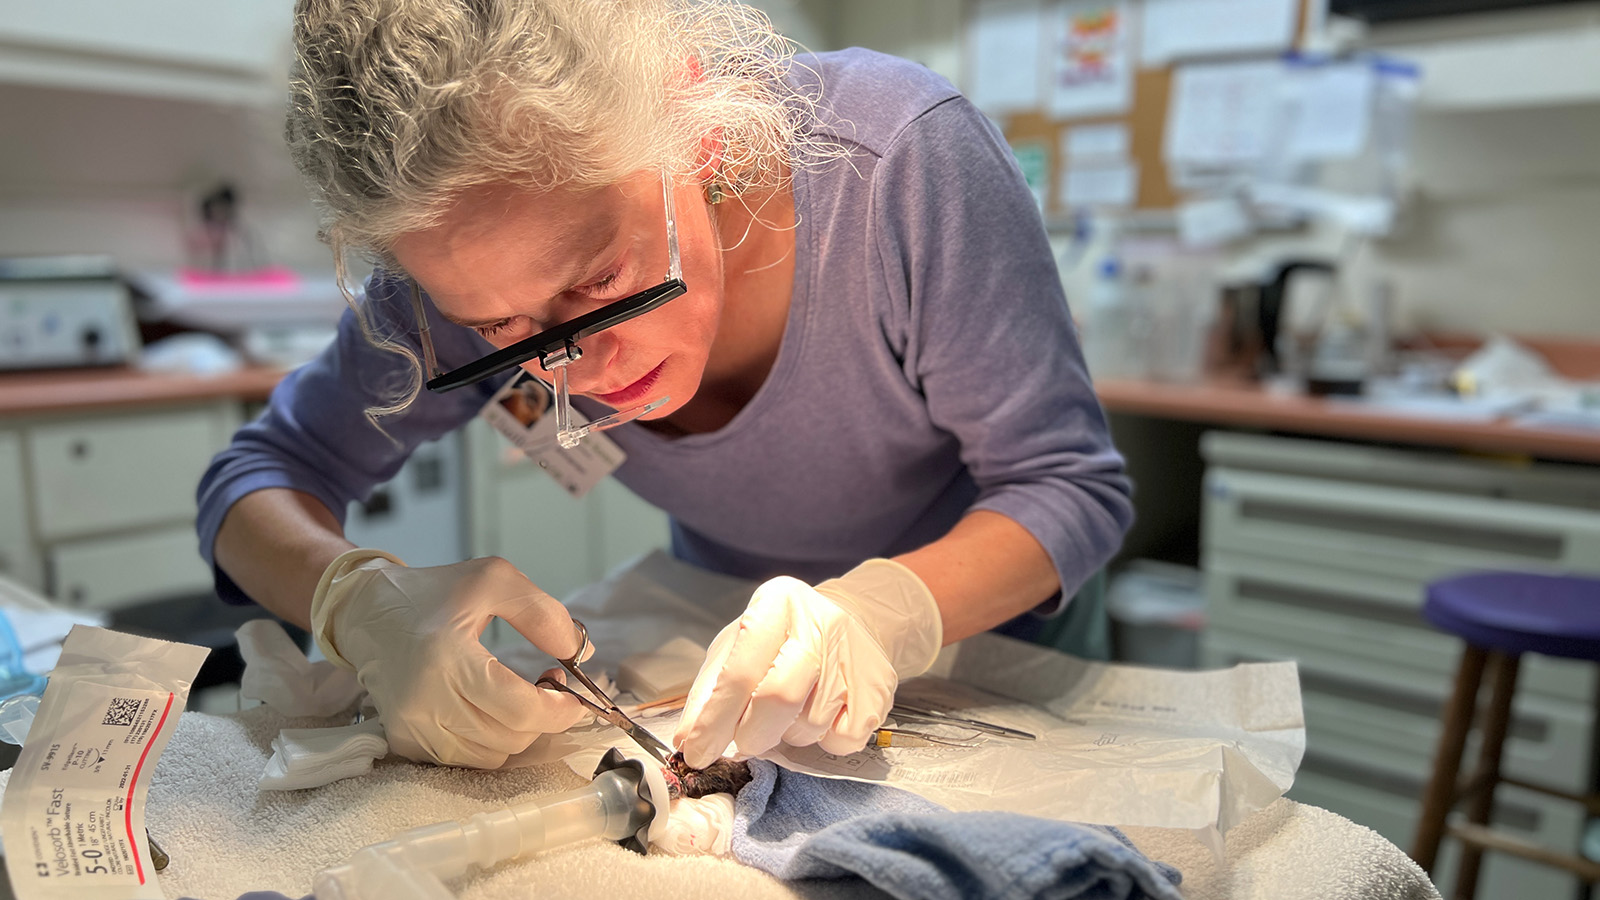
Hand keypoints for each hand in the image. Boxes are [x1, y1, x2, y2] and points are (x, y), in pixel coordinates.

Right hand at [311, 549, 589, 767]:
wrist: (365, 613)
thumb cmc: (433, 593)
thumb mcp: (493, 579)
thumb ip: (542, 613)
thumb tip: (580, 653)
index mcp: (447, 656)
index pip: (520, 709)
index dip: (559, 710)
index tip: (575, 696)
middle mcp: (425, 700)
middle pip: (510, 738)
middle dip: (542, 717)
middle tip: (547, 684)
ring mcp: (411, 726)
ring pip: (492, 756)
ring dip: (518, 732)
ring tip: (517, 694)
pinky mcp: (404, 742)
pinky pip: (466, 760)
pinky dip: (489, 742)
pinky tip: (489, 710)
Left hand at [673, 559, 943, 767]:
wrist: (855, 621)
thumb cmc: (784, 638)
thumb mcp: (739, 646)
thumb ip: (710, 692)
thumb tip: (688, 741)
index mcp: (776, 603)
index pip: (739, 671)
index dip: (714, 720)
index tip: (697, 753)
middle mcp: (820, 622)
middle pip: (778, 698)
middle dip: (752, 734)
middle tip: (744, 742)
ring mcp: (855, 654)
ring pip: (810, 724)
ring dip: (789, 736)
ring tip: (790, 714)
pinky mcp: (880, 686)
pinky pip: (842, 739)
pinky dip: (823, 742)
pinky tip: (822, 715)